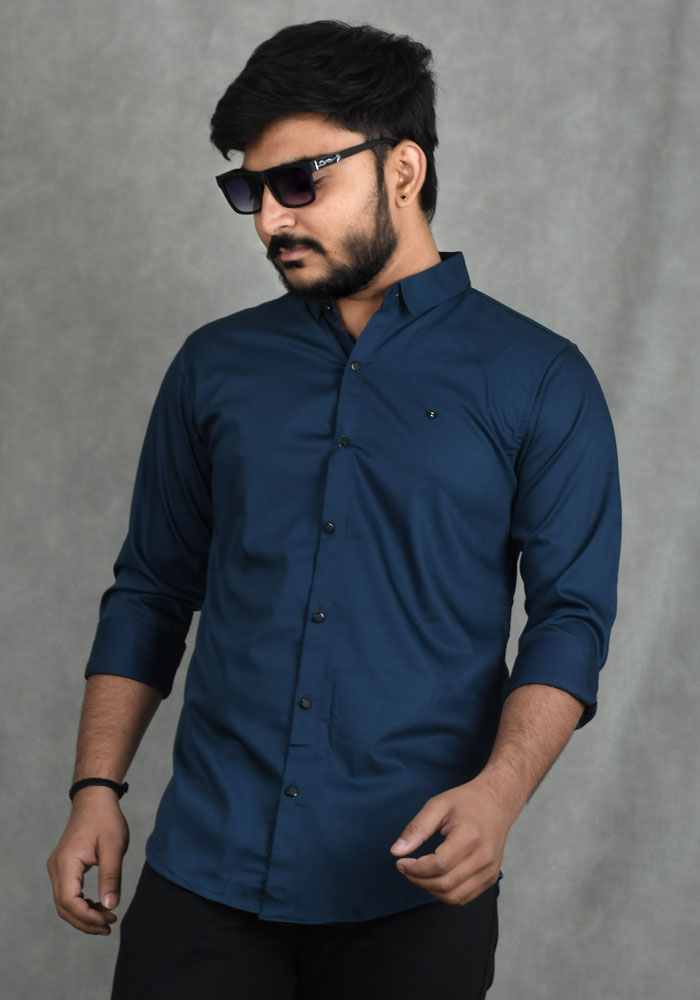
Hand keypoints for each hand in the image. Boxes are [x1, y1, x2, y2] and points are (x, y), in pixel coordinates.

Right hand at [47, 787, 129, 934]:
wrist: (95, 799)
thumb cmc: (106, 819)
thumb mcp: (114, 846)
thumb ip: (111, 876)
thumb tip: (110, 906)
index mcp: (66, 863)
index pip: (69, 901)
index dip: (87, 917)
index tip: (108, 921)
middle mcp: (56, 868)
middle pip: (64, 907)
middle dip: (86, 921)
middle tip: (109, 926)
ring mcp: (57, 868)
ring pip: (64, 903)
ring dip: (83, 915)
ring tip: (106, 919)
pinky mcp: (63, 868)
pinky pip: (67, 894)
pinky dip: (81, 904)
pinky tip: (98, 906)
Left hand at [389, 776, 517, 905]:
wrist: (496, 804)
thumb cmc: (467, 802)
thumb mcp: (437, 805)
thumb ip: (416, 828)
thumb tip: (396, 851)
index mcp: (470, 836)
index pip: (439, 865)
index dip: (415, 869)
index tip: (401, 862)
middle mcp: (483, 857)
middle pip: (445, 884)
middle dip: (418, 880)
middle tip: (405, 868)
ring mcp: (490, 871)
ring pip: (454, 896)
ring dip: (430, 889)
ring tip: (419, 874)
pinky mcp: (490, 878)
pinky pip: (464, 897)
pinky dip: (445, 893)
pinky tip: (435, 877)